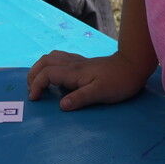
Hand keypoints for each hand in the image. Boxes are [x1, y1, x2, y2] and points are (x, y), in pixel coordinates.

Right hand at [26, 50, 151, 110]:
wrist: (132, 66)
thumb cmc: (118, 82)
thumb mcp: (100, 93)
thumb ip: (80, 98)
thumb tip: (61, 105)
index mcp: (73, 72)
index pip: (46, 74)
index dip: (36, 85)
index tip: (35, 99)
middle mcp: (72, 64)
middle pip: (44, 62)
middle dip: (33, 75)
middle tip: (32, 91)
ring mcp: (77, 61)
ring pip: (50, 58)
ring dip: (40, 68)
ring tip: (39, 83)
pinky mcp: (82, 62)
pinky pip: (59, 59)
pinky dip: (49, 66)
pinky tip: (55, 76)